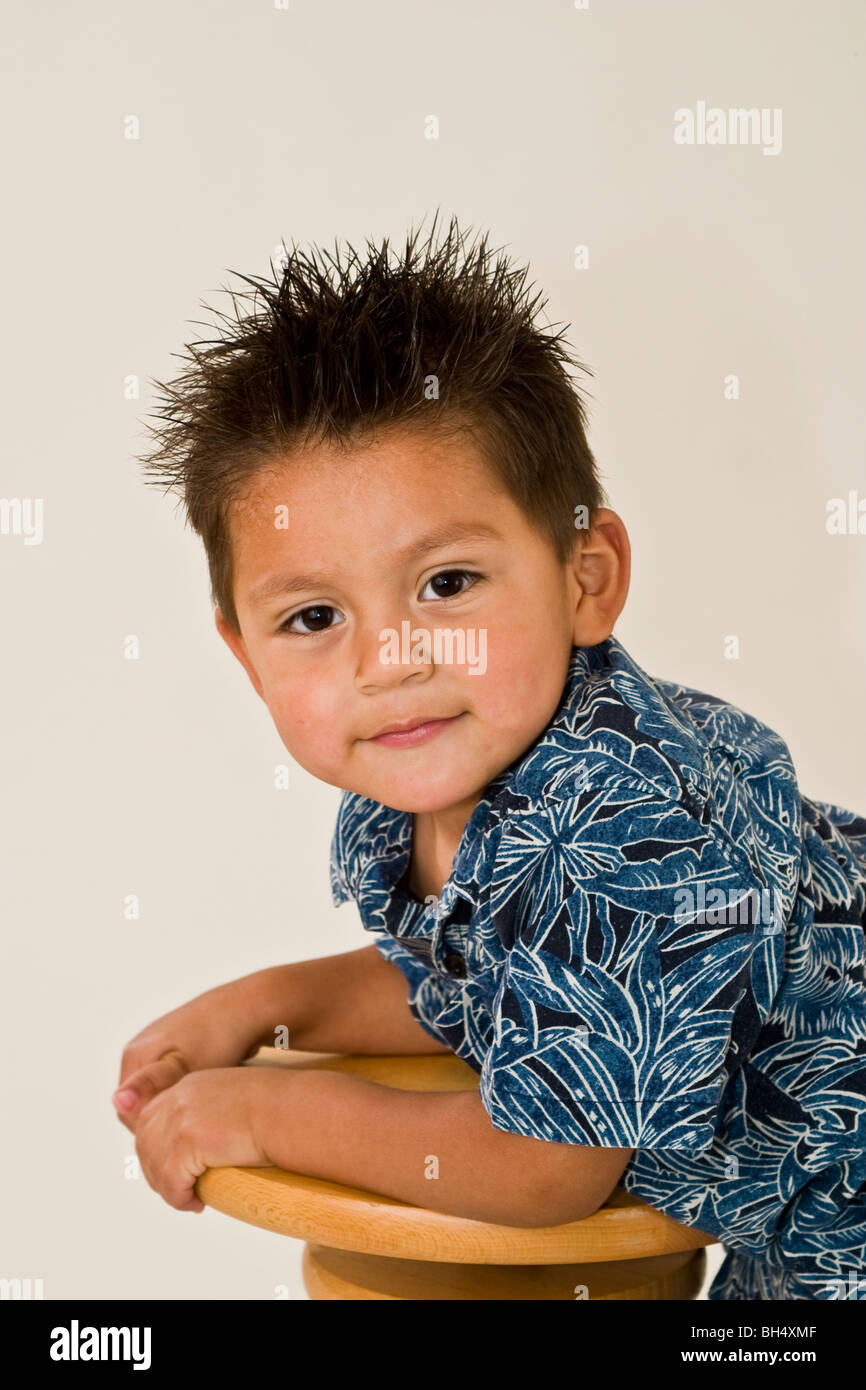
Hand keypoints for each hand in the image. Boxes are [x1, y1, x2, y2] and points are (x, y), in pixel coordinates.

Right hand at [113, 979, 262, 1134]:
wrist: (245, 1010)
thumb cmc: (217, 1039)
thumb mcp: (182, 1067)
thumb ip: (148, 1086)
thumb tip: (118, 1100)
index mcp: (135, 1056)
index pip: (127, 1110)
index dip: (151, 1129)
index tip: (178, 1134)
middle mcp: (140, 1049)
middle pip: (139, 1102)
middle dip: (161, 1117)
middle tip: (191, 1124)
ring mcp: (157, 1046)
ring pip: (156, 1092)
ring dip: (171, 1104)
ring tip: (198, 1109)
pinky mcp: (174, 1047)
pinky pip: (169, 1079)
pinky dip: (182, 1091)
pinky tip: (202, 1093)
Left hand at [133, 1067, 271, 1212]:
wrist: (289, 1108)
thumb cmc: (274, 1108)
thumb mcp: (232, 1101)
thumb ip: (210, 1113)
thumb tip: (203, 1142)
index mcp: (188, 1086)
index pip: (150, 1120)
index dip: (155, 1149)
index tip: (170, 1170)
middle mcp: (177, 1097)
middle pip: (145, 1142)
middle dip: (155, 1170)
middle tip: (177, 1191)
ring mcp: (180, 1118)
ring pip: (155, 1164)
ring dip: (169, 1188)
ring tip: (188, 1200)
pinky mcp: (188, 1141)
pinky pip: (171, 1181)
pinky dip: (179, 1198)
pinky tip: (196, 1203)